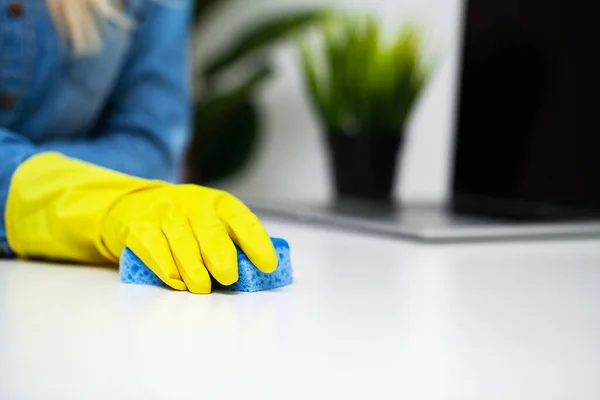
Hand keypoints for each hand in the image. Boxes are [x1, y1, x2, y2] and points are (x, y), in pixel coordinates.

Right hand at [101, 184, 277, 293]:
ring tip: (202, 288)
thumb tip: (253, 277)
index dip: (257, 242)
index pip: (243, 220)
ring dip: (193, 268)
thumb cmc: (187, 221)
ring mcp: (166, 214)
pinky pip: (154, 247)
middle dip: (221, 255)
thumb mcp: (212, 221)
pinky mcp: (141, 226)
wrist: (134, 204)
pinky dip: (166, 267)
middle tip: (228, 277)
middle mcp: (195, 205)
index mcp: (220, 204)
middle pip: (210, 231)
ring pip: (182, 242)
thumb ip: (231, 244)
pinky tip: (176, 281)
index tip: (268, 265)